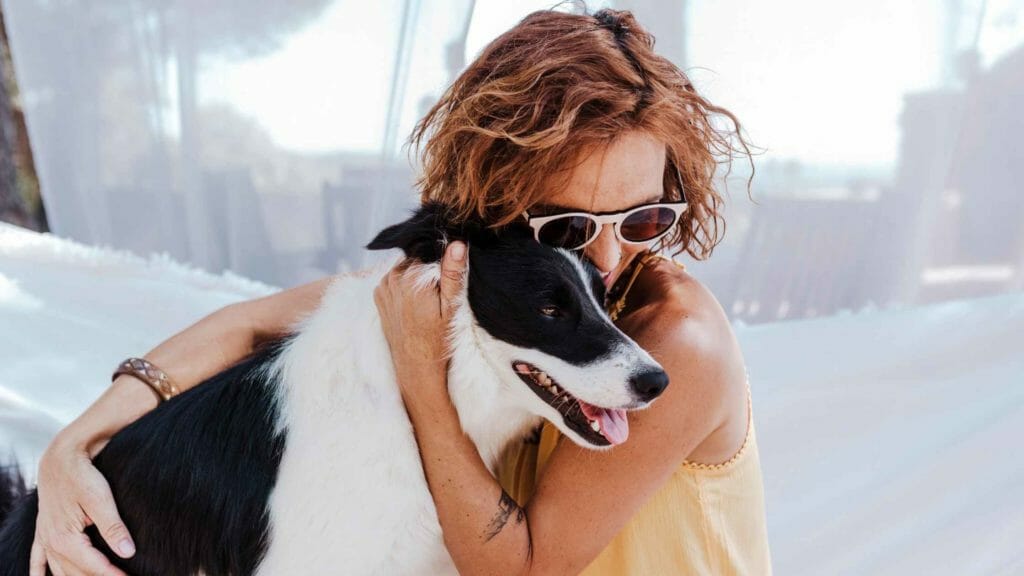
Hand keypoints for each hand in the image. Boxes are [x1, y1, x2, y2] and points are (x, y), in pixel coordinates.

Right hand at [30, 432, 131, 575]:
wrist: (61, 456)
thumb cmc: (82, 475)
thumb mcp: (100, 499)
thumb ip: (113, 527)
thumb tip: (128, 552)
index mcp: (65, 538)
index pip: (94, 567)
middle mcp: (52, 543)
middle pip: (77, 574)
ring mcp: (45, 538)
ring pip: (60, 571)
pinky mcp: (43, 531)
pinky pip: (38, 560)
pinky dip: (40, 573)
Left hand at [373, 241, 467, 404]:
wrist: (416, 366)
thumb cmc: (438, 339)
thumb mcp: (452, 307)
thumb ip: (452, 273)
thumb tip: (457, 244)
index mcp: (412, 278)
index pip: (428, 249)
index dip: (441, 257)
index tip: (449, 273)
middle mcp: (393, 279)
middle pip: (416, 257)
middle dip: (428, 266)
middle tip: (440, 289)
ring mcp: (383, 287)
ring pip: (405, 267)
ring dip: (416, 274)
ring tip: (429, 297)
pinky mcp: (380, 295)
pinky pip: (394, 278)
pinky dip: (405, 283)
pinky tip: (416, 300)